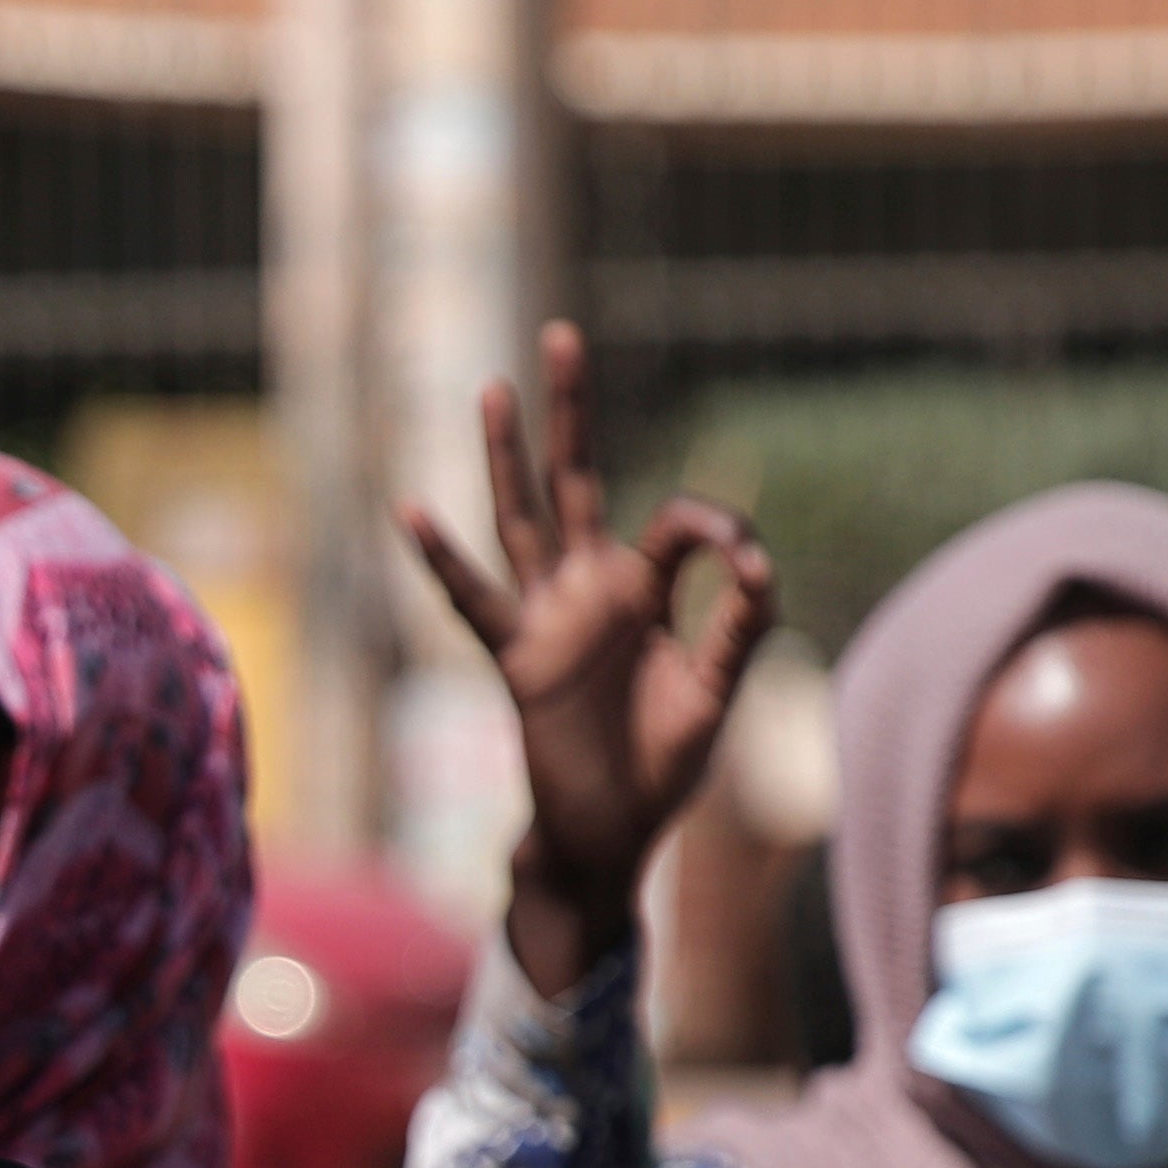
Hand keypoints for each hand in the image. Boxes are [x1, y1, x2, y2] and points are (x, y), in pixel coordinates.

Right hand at [399, 325, 777, 999]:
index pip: (674, 525)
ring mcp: (548, 619)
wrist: (613, 832)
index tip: (746, 562)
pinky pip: (473, 603)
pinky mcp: (519, 659)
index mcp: (644, 591)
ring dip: (506, 455)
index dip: (714, 526)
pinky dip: (442, 560)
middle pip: (574, 481)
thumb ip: (741, 622)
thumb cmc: (662, 764)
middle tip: (563, 335)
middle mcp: (590, 591)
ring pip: (520, 519)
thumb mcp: (717, 688)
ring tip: (493, 388)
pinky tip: (411, 513)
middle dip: (571, 413)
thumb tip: (757, 554)